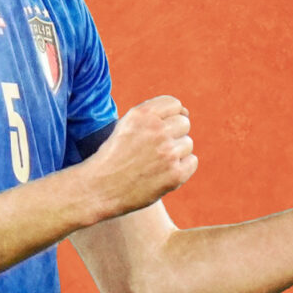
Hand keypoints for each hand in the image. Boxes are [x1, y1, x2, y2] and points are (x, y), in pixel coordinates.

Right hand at [83, 95, 197, 217]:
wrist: (100, 189)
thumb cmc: (114, 156)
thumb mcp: (126, 125)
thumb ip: (153, 115)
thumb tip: (185, 112)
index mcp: (143, 114)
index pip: (174, 104)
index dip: (170, 116)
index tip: (162, 129)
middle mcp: (156, 130)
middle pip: (184, 124)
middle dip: (173, 135)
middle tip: (156, 150)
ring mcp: (167, 152)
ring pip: (187, 144)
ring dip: (176, 153)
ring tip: (155, 163)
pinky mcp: (175, 174)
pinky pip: (192, 162)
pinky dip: (181, 168)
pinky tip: (163, 173)